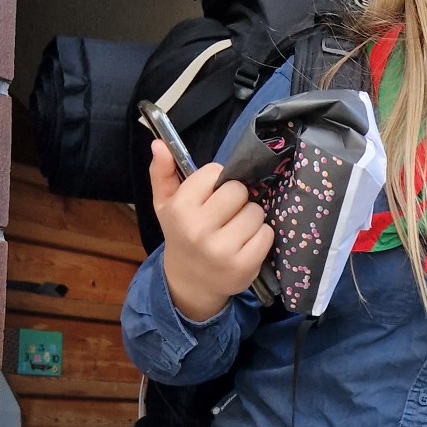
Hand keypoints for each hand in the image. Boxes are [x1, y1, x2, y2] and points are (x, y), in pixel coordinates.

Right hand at [149, 139, 273, 322]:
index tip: (210, 197)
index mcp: (180, 209)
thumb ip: (162, 173)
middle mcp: (199, 229)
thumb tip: (159, 144)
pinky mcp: (243, 266)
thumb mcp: (165, 204)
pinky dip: (261, 237)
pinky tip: (245, 245)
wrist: (189, 281)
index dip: (217, 182)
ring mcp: (222, 250)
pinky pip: (266, 234)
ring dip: (250, 218)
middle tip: (226, 214)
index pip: (215, 173)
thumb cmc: (181, 234)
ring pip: (256, 212)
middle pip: (239, 191)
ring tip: (235, 230)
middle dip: (237, 199)